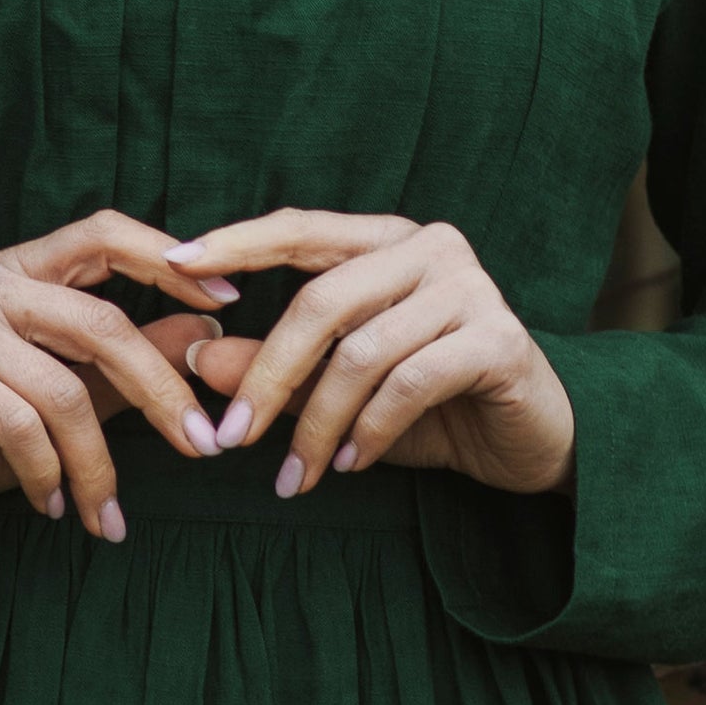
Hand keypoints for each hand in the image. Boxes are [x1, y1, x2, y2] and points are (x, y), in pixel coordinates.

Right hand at [0, 210, 243, 536]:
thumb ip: (128, 360)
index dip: (169, 259)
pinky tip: (53, 506)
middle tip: (202, 447)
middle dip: (161, 392)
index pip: (103, 236)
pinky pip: (20, 424)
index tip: (232, 298)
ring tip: (108, 515)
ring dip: (98, 464)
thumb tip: (210, 329)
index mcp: (20, 269)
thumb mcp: (63, 392)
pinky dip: (48, 474)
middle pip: (103, 324)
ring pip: (64, 389)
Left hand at [159, 208, 577, 501]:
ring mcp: (472, 288)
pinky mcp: (499, 339)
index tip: (170, 265)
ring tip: (297, 475)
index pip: (301, 229)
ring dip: (318, 423)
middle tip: (231, 436)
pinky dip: (369, 433)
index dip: (236, 243)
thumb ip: (279, 367)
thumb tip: (197, 356)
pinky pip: (408, 384)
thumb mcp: (342, 390)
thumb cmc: (435, 408)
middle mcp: (433, 248)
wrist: (535, 442)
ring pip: (362, 352)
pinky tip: (352, 465)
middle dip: (268, 375)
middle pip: (322, 301)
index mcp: (389, 242)